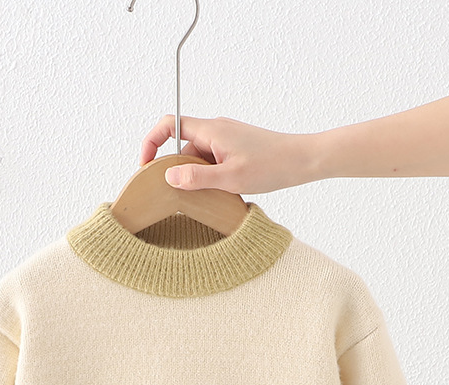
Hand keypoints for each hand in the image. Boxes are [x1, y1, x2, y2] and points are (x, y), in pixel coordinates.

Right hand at [139, 114, 322, 193]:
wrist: (303, 161)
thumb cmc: (272, 166)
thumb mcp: (230, 179)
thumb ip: (196, 178)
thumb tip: (168, 177)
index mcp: (211, 130)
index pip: (169, 124)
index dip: (151, 142)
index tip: (145, 165)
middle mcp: (216, 130)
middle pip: (181, 146)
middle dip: (175, 169)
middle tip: (176, 194)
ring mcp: (226, 139)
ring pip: (197, 157)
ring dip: (196, 176)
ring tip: (209, 196)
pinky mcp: (235, 149)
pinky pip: (211, 161)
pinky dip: (209, 176)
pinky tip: (221, 193)